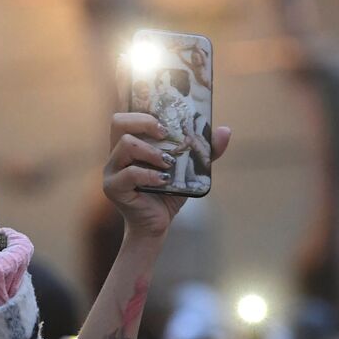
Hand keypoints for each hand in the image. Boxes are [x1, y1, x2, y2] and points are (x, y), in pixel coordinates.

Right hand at [104, 112, 230, 239]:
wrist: (156, 224)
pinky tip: (163, 181)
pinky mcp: (113, 187)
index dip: (144, 113)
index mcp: (130, 145)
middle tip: (165, 135)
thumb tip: (225, 130)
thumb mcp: (189, 169)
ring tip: (168, 163)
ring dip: (152, 151)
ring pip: (126, 144)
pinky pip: (130, 173)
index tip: (167, 125)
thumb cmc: (167, 194)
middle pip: (118, 122)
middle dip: (144, 123)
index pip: (126, 118)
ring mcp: (112, 170)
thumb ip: (205, 151)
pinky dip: (150, 174)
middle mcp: (116, 154)